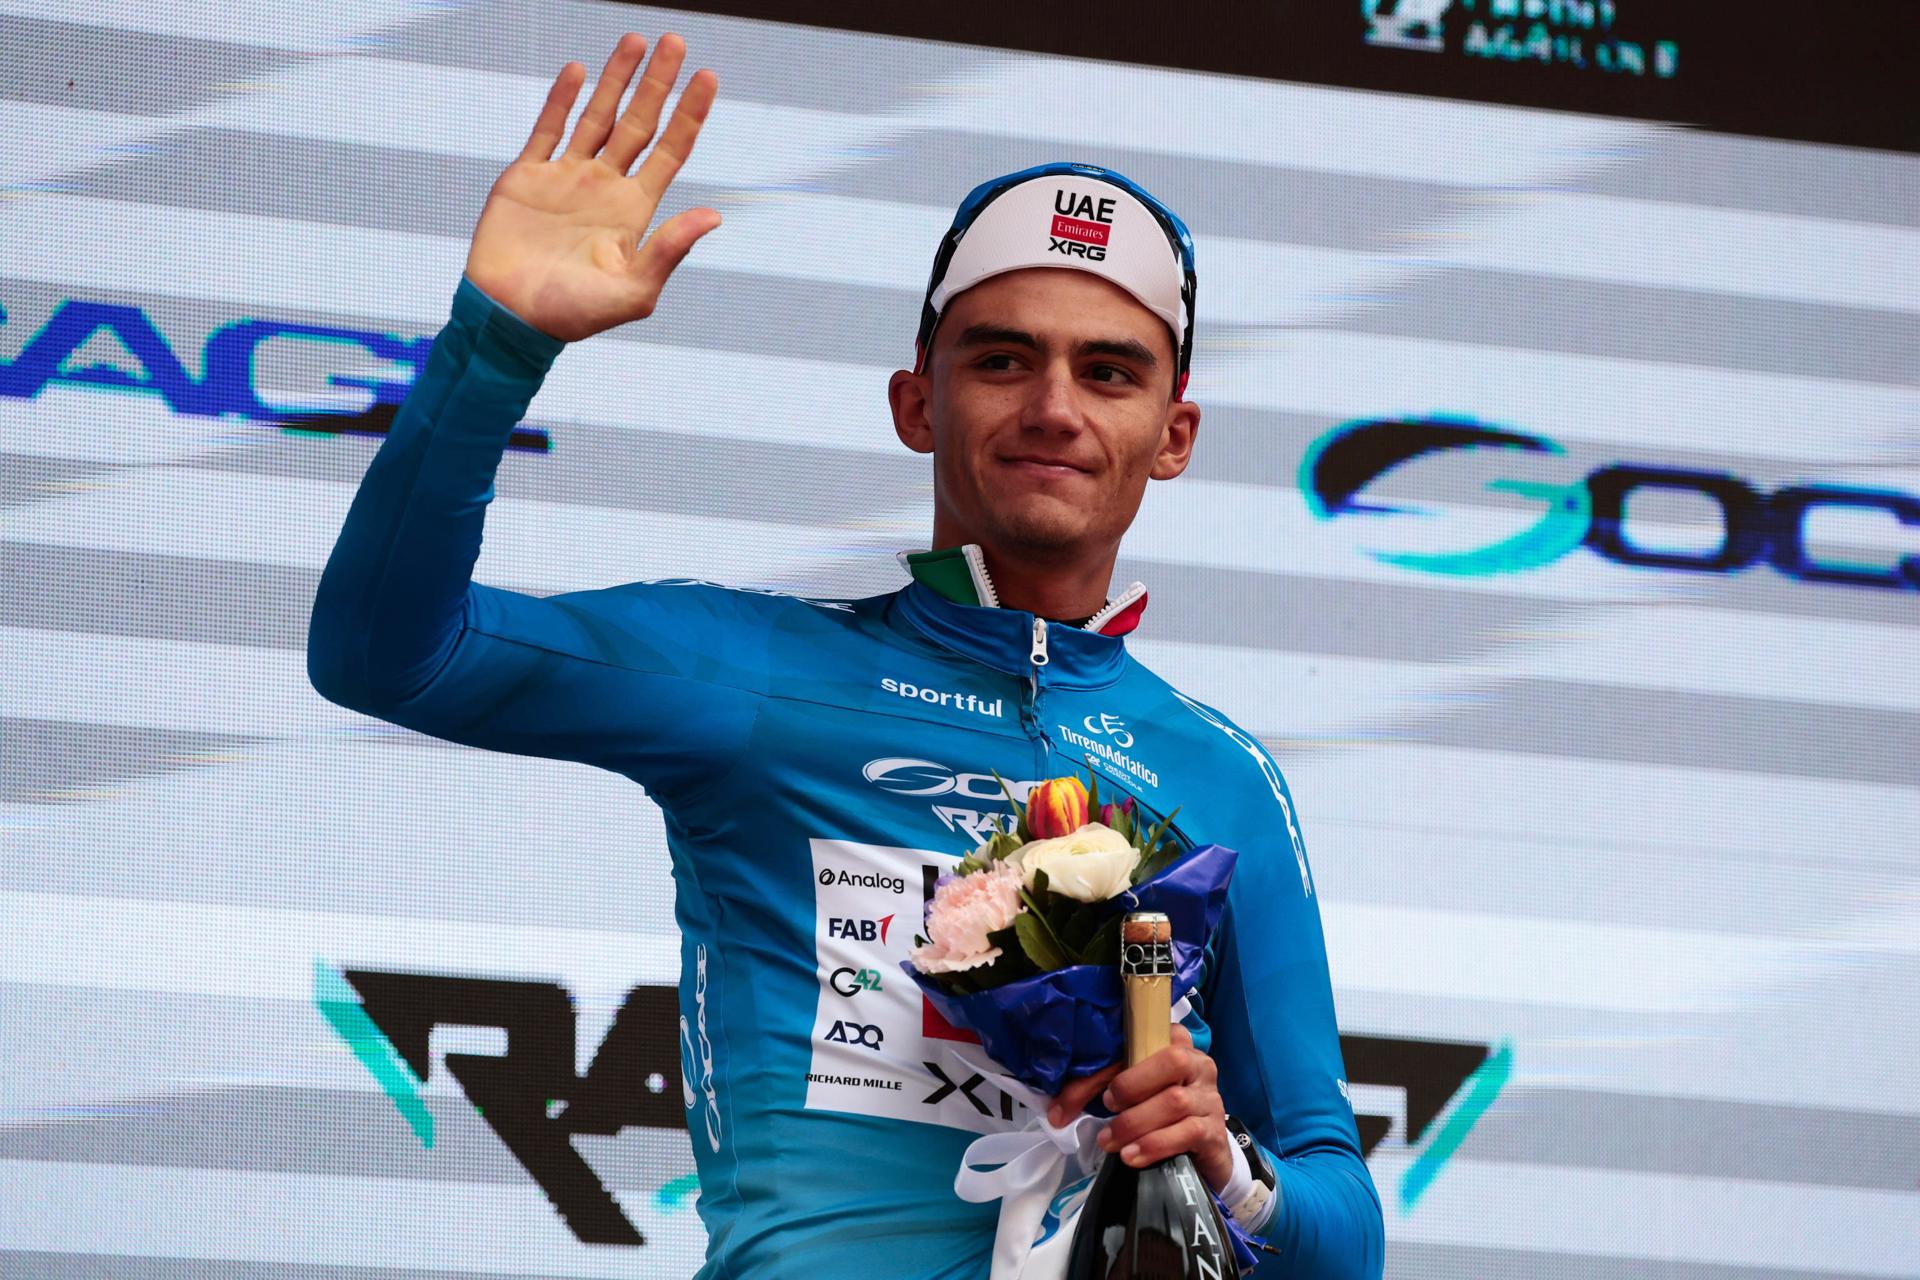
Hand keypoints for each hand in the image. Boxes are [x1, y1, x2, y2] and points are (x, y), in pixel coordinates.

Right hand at [463, 32, 721, 342]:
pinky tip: (579, 71)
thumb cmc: (573, 316)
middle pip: (639, 123)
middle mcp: (605, 187)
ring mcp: (566, 178)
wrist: (510, 319)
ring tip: (635, 41)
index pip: (670, 151)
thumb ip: (669, 251)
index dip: (689, 115)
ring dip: (616, 79)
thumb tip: (713, 216)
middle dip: (658, 84)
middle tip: (676, 42)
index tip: (708, 77)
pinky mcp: (527, 176)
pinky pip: (548, 128)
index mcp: (634, 211)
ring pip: (598, 117)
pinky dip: (562, 99)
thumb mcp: (632, 291)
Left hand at [1049, 1024, 1234, 1192]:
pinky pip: (1187, 1132)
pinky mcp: (1214, 1131)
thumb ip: (1101, 1092)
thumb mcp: (1133, 1096)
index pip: (1140, 1043)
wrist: (1203, 1154)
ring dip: (1135, 1123)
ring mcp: (1210, 1098)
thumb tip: (1057, 1111)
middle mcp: (1199, 1064)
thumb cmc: (1162, 1115)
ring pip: (1176, 1101)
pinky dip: (1154, 1144)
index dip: (1104, 1066)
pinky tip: (1131, 1156)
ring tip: (1108, 1141)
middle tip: (1107, 1107)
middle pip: (1171, 1061)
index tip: (1074, 1096)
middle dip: (1132, 1084)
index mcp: (1175, 1044)